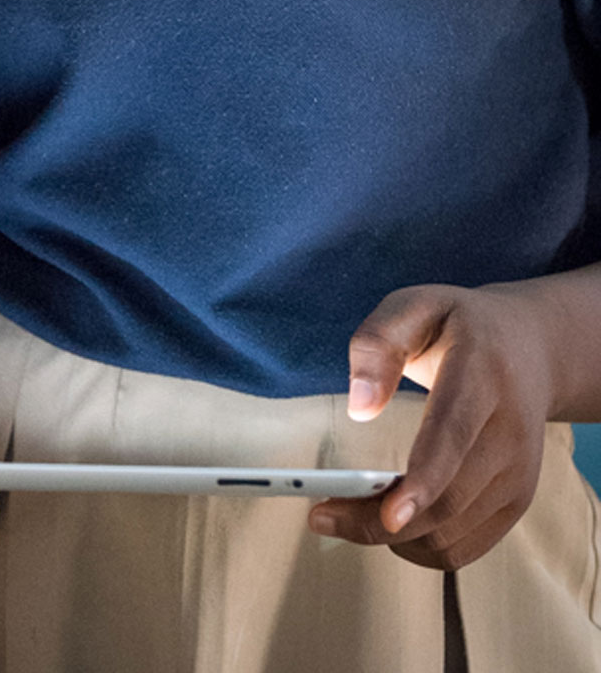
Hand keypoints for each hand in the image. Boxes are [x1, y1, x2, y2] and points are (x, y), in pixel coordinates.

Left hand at [308, 282, 554, 568]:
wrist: (530, 348)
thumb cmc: (458, 326)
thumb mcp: (414, 305)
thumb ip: (378, 343)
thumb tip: (360, 408)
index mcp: (482, 375)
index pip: (452, 436)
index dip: (423, 480)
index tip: (389, 516)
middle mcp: (511, 432)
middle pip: (447, 500)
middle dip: (379, 522)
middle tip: (321, 516)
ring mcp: (519, 474)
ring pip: (452, 534)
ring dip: (394, 538)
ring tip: (347, 513)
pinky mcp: (516, 502)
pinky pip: (463, 548)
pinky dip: (419, 547)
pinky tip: (387, 522)